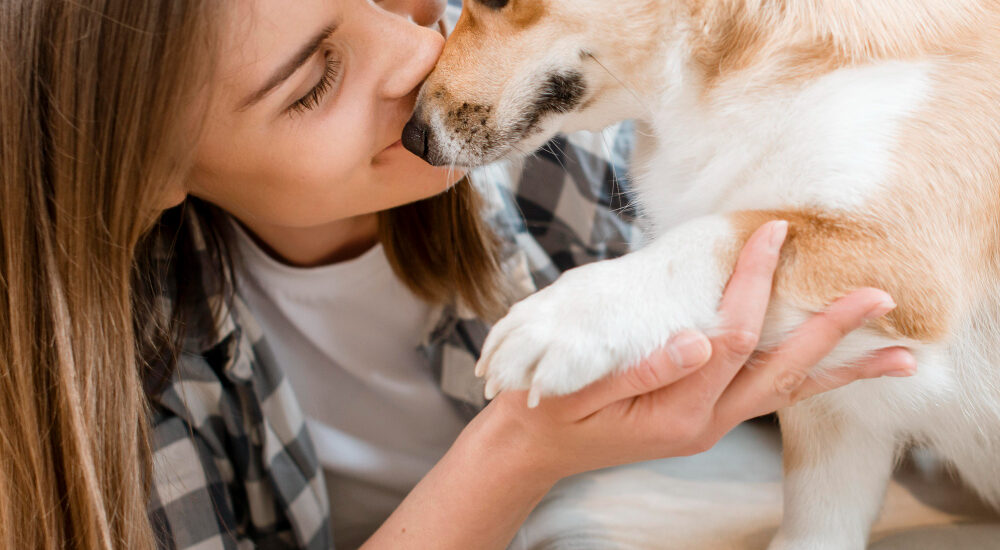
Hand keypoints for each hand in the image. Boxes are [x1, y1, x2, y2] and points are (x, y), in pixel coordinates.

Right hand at [470, 220, 914, 482]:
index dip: (754, 283)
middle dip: (829, 330)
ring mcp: (710, 424)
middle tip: (878, 295)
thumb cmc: (547, 410)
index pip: (729, 339)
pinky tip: (837, 370)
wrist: (534, 449)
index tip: (773, 234)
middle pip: (781, 372)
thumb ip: (639, 369)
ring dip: (841, 370)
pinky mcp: (707, 417)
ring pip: (787, 393)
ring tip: (899, 357)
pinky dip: (809, 381)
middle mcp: (703, 423)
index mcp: (673, 411)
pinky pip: (769, 398)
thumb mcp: (577, 391)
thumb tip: (697, 341)